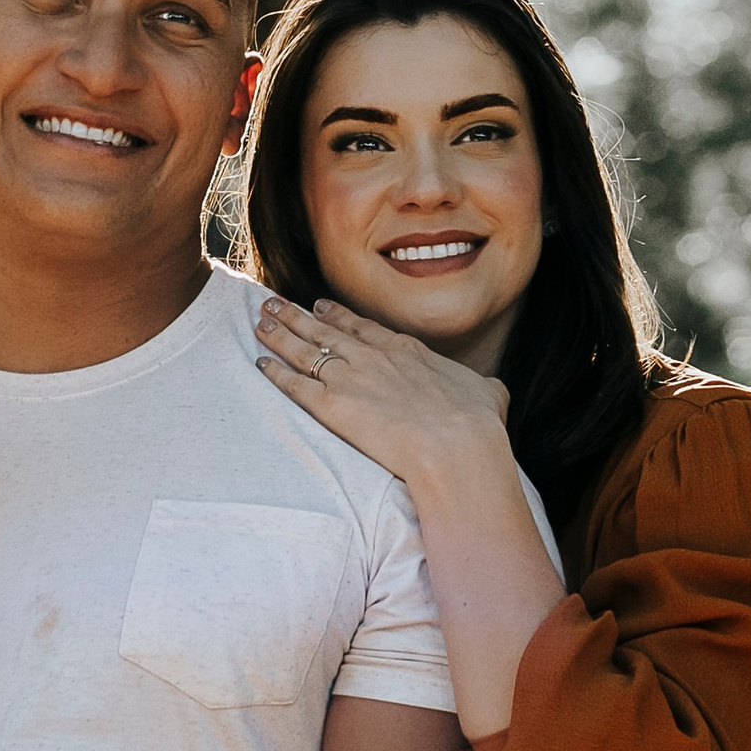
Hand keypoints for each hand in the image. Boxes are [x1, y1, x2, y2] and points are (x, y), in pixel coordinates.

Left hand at [257, 294, 514, 495]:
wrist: (455, 448)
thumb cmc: (476, 424)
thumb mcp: (487, 393)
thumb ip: (483, 386)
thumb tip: (492, 389)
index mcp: (405, 350)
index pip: (361, 326)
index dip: (336, 315)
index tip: (318, 306)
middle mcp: (372, 357)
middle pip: (324, 330)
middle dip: (296, 316)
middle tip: (273, 303)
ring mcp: (350, 379)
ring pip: (304, 349)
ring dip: (279, 334)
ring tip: (259, 321)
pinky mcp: (332, 407)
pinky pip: (295, 385)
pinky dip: (275, 372)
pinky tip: (260, 362)